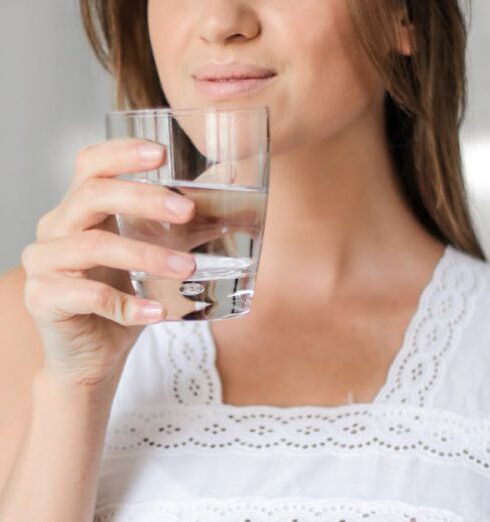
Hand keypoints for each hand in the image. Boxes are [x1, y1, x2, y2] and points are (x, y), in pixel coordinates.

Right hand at [21, 139, 200, 385]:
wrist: (91, 356)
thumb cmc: (122, 300)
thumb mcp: (149, 256)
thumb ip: (177, 228)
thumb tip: (227, 197)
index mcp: (79, 211)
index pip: (90, 165)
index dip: (122, 153)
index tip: (162, 152)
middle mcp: (55, 229)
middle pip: (93, 195)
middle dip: (144, 198)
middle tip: (187, 211)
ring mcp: (43, 263)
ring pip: (94, 245)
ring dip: (147, 255)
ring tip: (188, 268)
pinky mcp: (42, 299)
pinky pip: (88, 296)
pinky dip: (128, 305)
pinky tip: (158, 312)